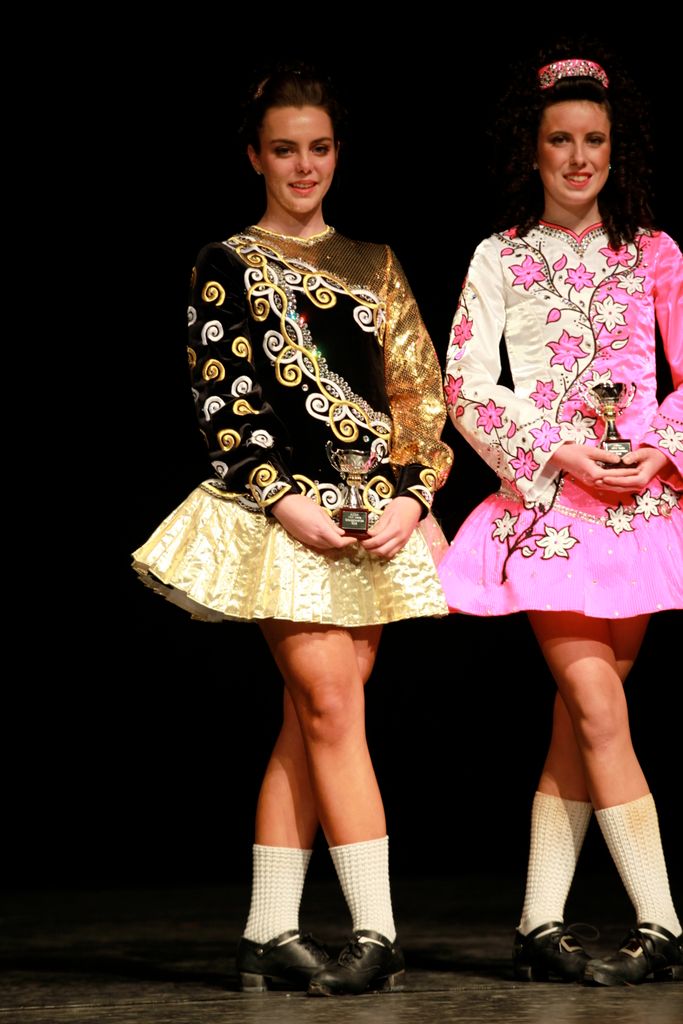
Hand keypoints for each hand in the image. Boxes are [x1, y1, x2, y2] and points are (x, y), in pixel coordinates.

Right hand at [272, 494, 357, 551]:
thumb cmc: (301, 504)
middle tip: (348, 536)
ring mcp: (308, 540)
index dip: (348, 542)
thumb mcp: (320, 510)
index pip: (339, 542)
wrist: (283, 506)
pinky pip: (317, 545)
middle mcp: (315, 538)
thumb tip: (340, 531)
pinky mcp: (303, 540)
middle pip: (333, 546)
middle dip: (342, 542)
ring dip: (333, 543)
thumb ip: (331, 523)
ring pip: (325, 546)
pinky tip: (326, 535)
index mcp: (321, 529)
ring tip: (337, 535)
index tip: (354, 538)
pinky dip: (325, 542)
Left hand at [360, 496, 421, 558]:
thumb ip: (378, 526)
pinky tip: (379, 546)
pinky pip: (393, 553)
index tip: (361, 538)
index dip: (366, 542)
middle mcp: (399, 538)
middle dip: (370, 548)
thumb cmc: (400, 506)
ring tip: (370, 545)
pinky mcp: (404, 543)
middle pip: (381, 551)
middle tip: (363, 543)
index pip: (377, 541)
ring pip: (387, 554)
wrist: (414, 505)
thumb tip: (368, 534)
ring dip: (377, 552)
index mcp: (394, 529)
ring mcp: (402, 542)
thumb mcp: (387, 513)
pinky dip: (385, 552)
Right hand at [550, 442, 668, 491]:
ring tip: (634, 481)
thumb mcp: (590, 450)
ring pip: (610, 488)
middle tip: (640, 477)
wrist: (558, 457)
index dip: (627, 472)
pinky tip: (621, 483)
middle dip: (628, 481)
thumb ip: (605, 456)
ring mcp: (591, 484)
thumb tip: (619, 459)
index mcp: (594, 473)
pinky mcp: (589, 483)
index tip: (638, 469)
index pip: (615, 474)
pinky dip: (614, 485)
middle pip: (615, 484)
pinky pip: (605, 486)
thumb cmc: (573, 451)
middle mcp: (593, 482)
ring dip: (622, 485)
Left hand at [596, 446, 670, 491]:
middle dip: (607, 485)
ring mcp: (635, 487)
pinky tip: (602, 483)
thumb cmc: (651, 455)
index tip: (603, 477)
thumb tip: (624, 460)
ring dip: (607, 487)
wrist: (659, 460)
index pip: (625, 481)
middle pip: (620, 487)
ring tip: (595, 483)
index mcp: (641, 479)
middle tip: (595, 481)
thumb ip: (634, 456)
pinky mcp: (632, 485)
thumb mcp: (643, 452)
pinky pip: (620, 487)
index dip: (613, 480)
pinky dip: (611, 486)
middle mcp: (638, 485)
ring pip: (619, 489)